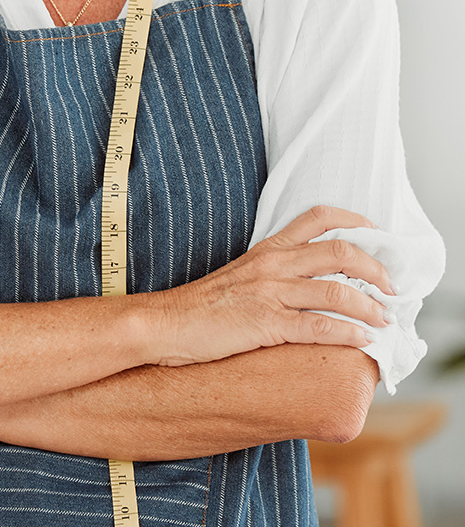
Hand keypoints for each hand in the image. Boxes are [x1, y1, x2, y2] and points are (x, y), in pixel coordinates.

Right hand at [149, 205, 393, 365]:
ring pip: (335, 289)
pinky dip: (347, 333)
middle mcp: (273, 264)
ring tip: (385, 318)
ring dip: (369, 305)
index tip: (377, 235)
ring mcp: (269, 293)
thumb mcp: (242, 276)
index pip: (316, 218)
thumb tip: (309, 284)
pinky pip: (317, 327)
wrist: (167, 323)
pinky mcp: (265, 324)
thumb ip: (274, 274)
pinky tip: (362, 340)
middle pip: (337, 250)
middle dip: (374, 267)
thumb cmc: (203, 306)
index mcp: (268, 249)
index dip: (353, 221)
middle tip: (391, 286)